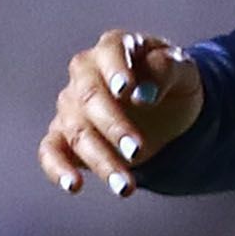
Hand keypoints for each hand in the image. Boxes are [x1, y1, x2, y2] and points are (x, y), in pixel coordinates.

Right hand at [37, 29, 203, 194]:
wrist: (166, 108)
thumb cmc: (171, 80)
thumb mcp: (183, 70)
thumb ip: (167, 69)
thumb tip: (144, 91)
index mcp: (115, 48)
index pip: (110, 52)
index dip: (117, 71)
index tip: (128, 91)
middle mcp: (86, 74)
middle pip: (90, 97)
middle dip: (113, 126)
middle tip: (136, 150)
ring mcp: (71, 105)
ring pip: (77, 131)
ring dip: (100, 160)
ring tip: (126, 187)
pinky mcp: (64, 136)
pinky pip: (51, 151)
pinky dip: (58, 168)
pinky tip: (75, 186)